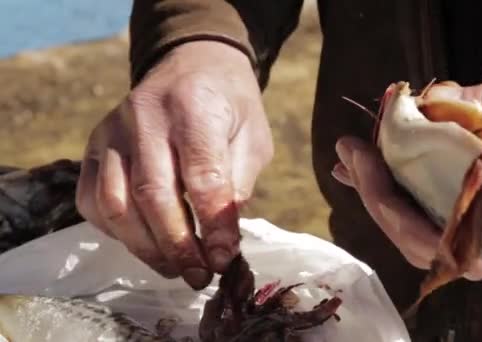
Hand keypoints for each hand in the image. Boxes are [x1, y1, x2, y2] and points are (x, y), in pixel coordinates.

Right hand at [76, 41, 272, 289]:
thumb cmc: (229, 107)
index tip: (225, 259)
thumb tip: (221, 243)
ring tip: (176, 269)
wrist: (191, 66)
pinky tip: (145, 243)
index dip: (214, 224)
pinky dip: (117, 232)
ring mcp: (110, 131)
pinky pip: (92, 200)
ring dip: (146, 248)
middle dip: (178, 246)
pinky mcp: (92, 146)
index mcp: (193, 106)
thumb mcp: (252, 139)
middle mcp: (143, 116)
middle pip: (153, 194)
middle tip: (200, 277)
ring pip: (116, 203)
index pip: (201, 174)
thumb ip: (236, 184)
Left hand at [332, 81, 481, 280]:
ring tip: (352, 155)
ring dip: (379, 193)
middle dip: (376, 195)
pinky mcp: (478, 217)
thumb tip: (430, 100)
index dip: (394, 203)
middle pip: (417, 239)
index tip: (369, 156)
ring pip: (417, 233)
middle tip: (350, 149)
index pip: (441, 236)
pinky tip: (372, 165)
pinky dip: (396, 189)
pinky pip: (427, 215)